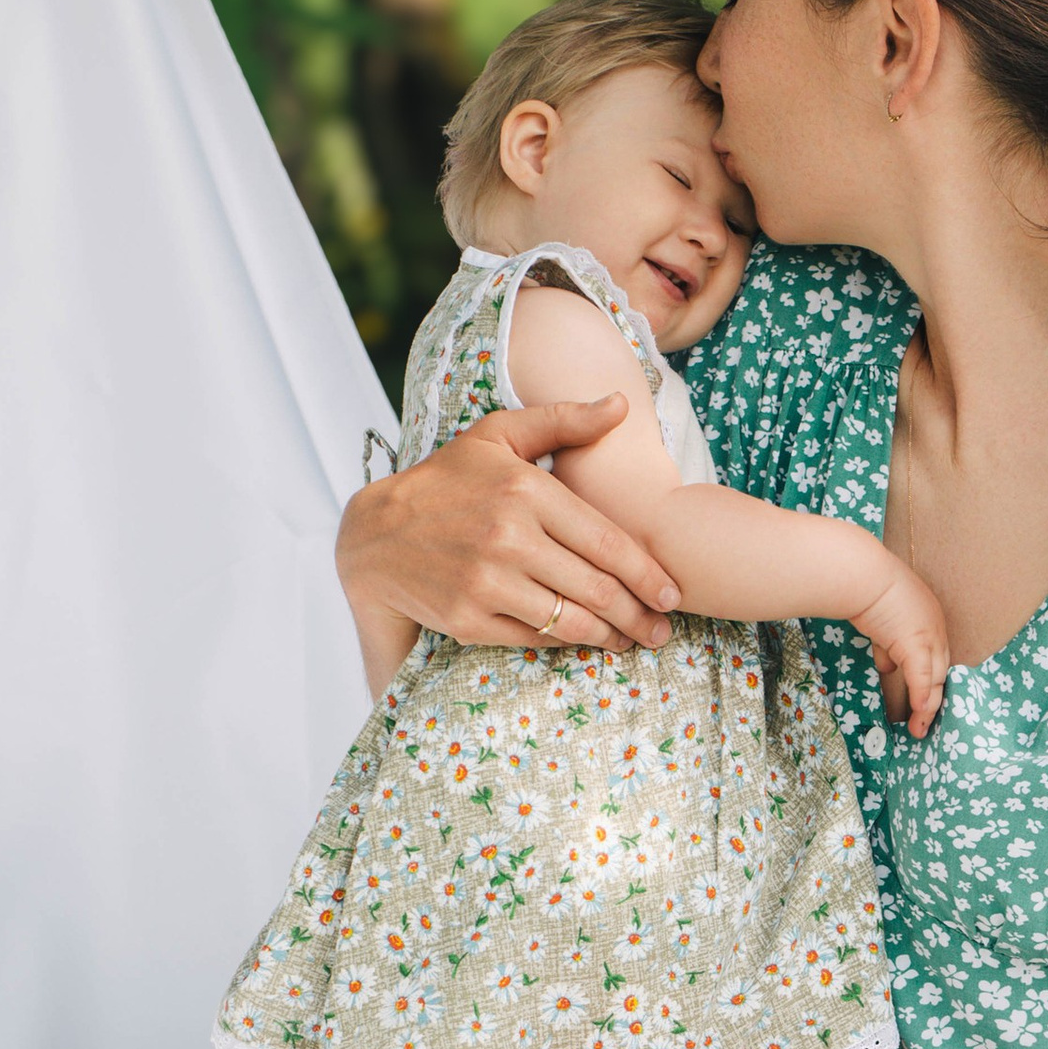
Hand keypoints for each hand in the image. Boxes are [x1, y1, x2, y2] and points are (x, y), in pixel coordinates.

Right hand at [337, 400, 681, 654]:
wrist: (375, 535)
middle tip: (662, 628)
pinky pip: (533, 637)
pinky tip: (585, 640)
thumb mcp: (497, 436)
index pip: (606, 541)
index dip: (647, 574)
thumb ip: (561, 420)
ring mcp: (486, 582)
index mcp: (524, 490)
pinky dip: (565, 642)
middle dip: (638, 614)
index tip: (671, 593)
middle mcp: (507, 537)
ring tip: (632, 639)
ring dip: (610, 635)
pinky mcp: (468, 619)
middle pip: (596, 588)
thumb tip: (620, 405)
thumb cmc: (447, 481)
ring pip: (569, 620)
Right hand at [849, 558, 949, 737]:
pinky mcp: (916, 644)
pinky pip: (922, 678)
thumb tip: (888, 665)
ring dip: (928, 706)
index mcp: (928, 615)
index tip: (923, 696)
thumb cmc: (865, 588)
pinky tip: (920, 713)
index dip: (929, 677)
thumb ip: (888, 643)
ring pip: (934, 678)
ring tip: (920, 728)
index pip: (933, 653)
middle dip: (934, 697)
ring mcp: (928, 635)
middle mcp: (935, 625)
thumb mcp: (880, 620)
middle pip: (939, 669)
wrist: (861, 576)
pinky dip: (923, 698)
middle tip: (926, 720)